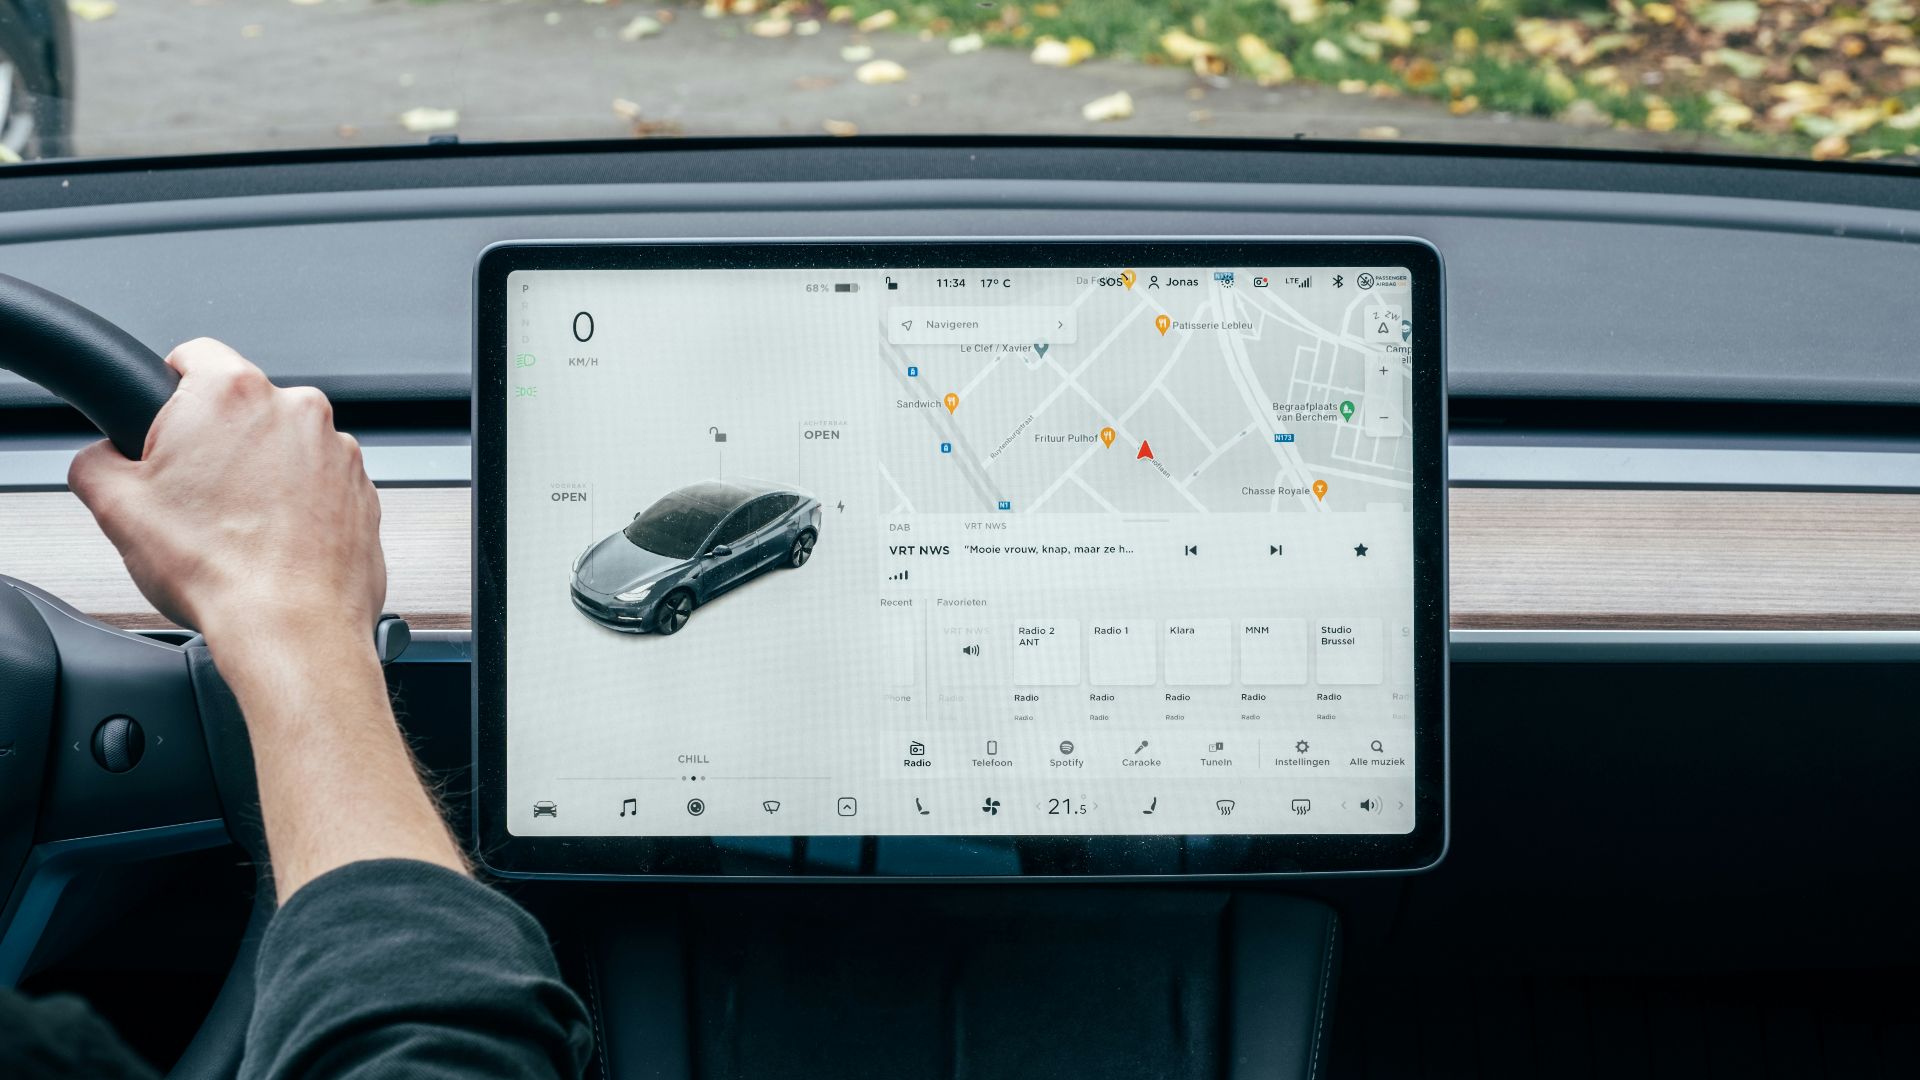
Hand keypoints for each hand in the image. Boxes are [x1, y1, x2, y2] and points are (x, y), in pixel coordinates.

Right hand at [67, 338, 384, 650]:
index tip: (164, 416)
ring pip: (286, 446)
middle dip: (217, 440)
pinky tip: (275, 541)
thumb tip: (102, 457)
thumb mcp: (116, 506)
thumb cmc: (219, 568)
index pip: (193, 355)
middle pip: (243, 406)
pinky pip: (321, 483)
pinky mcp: (364, 490)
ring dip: (263, 473)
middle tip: (193, 492)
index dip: (169, 386)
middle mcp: (297, 410)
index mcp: (233, 394)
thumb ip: (96, 461)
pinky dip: (301, 504)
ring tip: (237, 526)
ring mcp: (339, 450)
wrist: (292, 626)